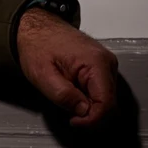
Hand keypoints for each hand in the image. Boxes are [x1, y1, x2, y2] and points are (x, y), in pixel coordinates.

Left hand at [15, 7, 118, 126]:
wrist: (36, 27)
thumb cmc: (38, 45)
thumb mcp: (43, 75)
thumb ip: (64, 96)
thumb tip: (83, 111)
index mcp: (96, 62)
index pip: (107, 104)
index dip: (91, 120)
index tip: (74, 121)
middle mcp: (107, 62)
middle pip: (110, 104)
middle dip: (91, 115)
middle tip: (70, 114)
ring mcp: (106, 64)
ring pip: (108, 99)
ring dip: (90, 106)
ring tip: (69, 99)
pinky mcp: (101, 66)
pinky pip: (102, 91)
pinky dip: (89, 98)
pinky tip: (74, 93)